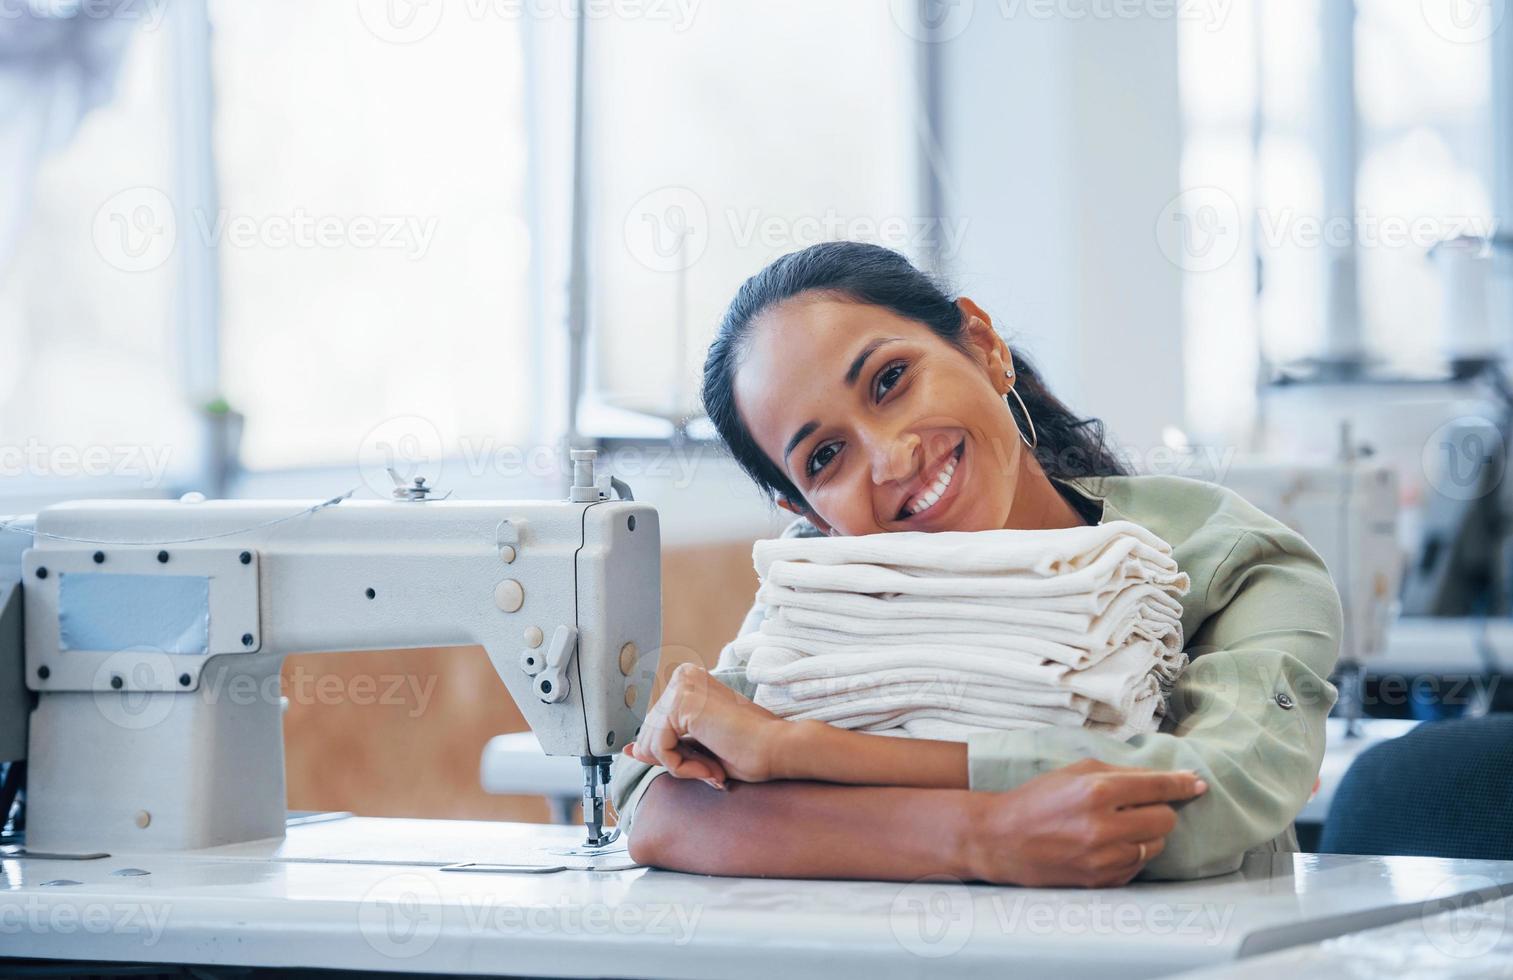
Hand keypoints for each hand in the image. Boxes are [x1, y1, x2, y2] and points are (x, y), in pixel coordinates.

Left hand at [623, 663, 791, 788]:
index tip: (700, 765)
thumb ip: (665, 745)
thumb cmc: (749, 751)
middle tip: (712, 770)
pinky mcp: (681, 703)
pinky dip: (682, 768)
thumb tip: (629, 748)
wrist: (777, 749)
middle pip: (649, 734)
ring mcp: (680, 686)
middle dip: (677, 761)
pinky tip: (710, 768)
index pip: (655, 726)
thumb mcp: (697, 748)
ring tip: (713, 769)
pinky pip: (659, 750)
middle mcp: (681, 677)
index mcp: (688, 681)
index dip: (671, 754)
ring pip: (652, 744)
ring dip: (682, 767)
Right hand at [964, 759, 1206, 886]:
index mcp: (1098, 791)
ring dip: (1145, 834)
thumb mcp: (1075, 772)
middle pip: (1165, 819)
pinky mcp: (1101, 881)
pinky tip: (1107, 845)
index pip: (1158, 786)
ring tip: (1118, 827)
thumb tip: (1168, 778)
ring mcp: (1103, 858)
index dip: (1182, 783)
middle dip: (1159, 809)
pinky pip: (1138, 867)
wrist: (1001, 839)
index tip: (1197, 783)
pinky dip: (1130, 854)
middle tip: (1139, 806)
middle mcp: (1104, 826)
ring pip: (1155, 846)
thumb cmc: (1037, 799)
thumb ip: (1122, 773)